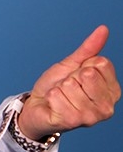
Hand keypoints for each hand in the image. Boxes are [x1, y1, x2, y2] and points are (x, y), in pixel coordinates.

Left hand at [19, 26, 119, 140]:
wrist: (37, 106)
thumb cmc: (57, 86)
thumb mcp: (73, 65)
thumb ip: (89, 49)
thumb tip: (103, 29)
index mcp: (112, 90)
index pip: (101, 63)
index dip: (83, 65)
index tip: (78, 77)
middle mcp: (106, 107)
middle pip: (87, 73)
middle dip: (71, 77)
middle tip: (67, 88)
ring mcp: (91, 117)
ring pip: (70, 85)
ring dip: (59, 88)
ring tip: (61, 97)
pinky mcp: (72, 122)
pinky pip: (57, 95)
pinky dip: (51, 97)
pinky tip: (54, 105)